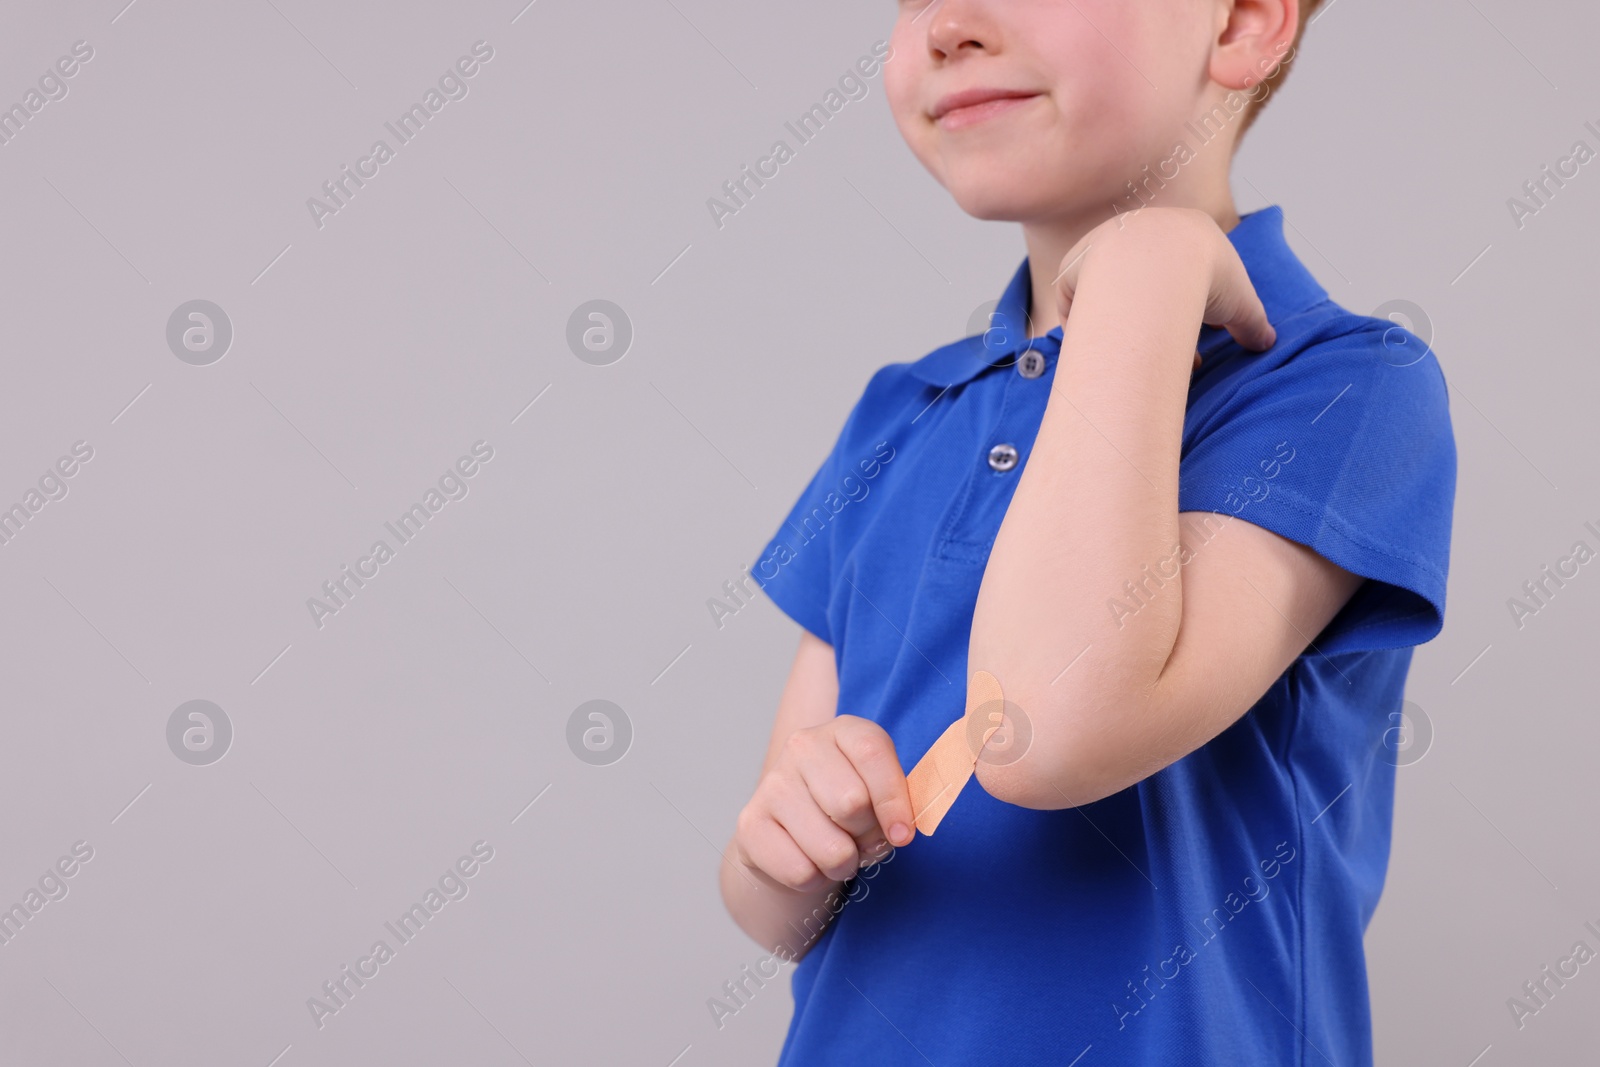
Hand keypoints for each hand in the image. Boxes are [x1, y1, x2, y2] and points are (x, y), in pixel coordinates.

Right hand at [733, 715, 914, 892]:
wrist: (794, 832)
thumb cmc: (850, 810)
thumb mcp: (880, 792)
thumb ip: (898, 802)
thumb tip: (899, 831)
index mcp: (842, 730)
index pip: (872, 753)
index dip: (894, 801)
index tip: (903, 834)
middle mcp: (802, 747)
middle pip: (852, 803)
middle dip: (868, 837)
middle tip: (863, 840)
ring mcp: (772, 784)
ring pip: (830, 847)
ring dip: (844, 864)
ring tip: (839, 853)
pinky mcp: (750, 823)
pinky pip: (800, 872)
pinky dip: (816, 879)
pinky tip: (811, 861)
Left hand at [1054, 207, 1275, 361]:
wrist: (1155, 264)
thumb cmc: (1205, 277)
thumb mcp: (1240, 302)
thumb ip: (1253, 322)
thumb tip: (1266, 342)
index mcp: (1183, 230)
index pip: (1187, 268)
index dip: (1194, 303)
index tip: (1195, 335)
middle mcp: (1140, 230)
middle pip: (1145, 278)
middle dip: (1156, 315)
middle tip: (1163, 348)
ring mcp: (1104, 244)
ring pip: (1108, 285)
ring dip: (1117, 318)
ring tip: (1127, 351)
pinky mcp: (1075, 262)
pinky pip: (1075, 294)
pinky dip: (1083, 319)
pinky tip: (1096, 341)